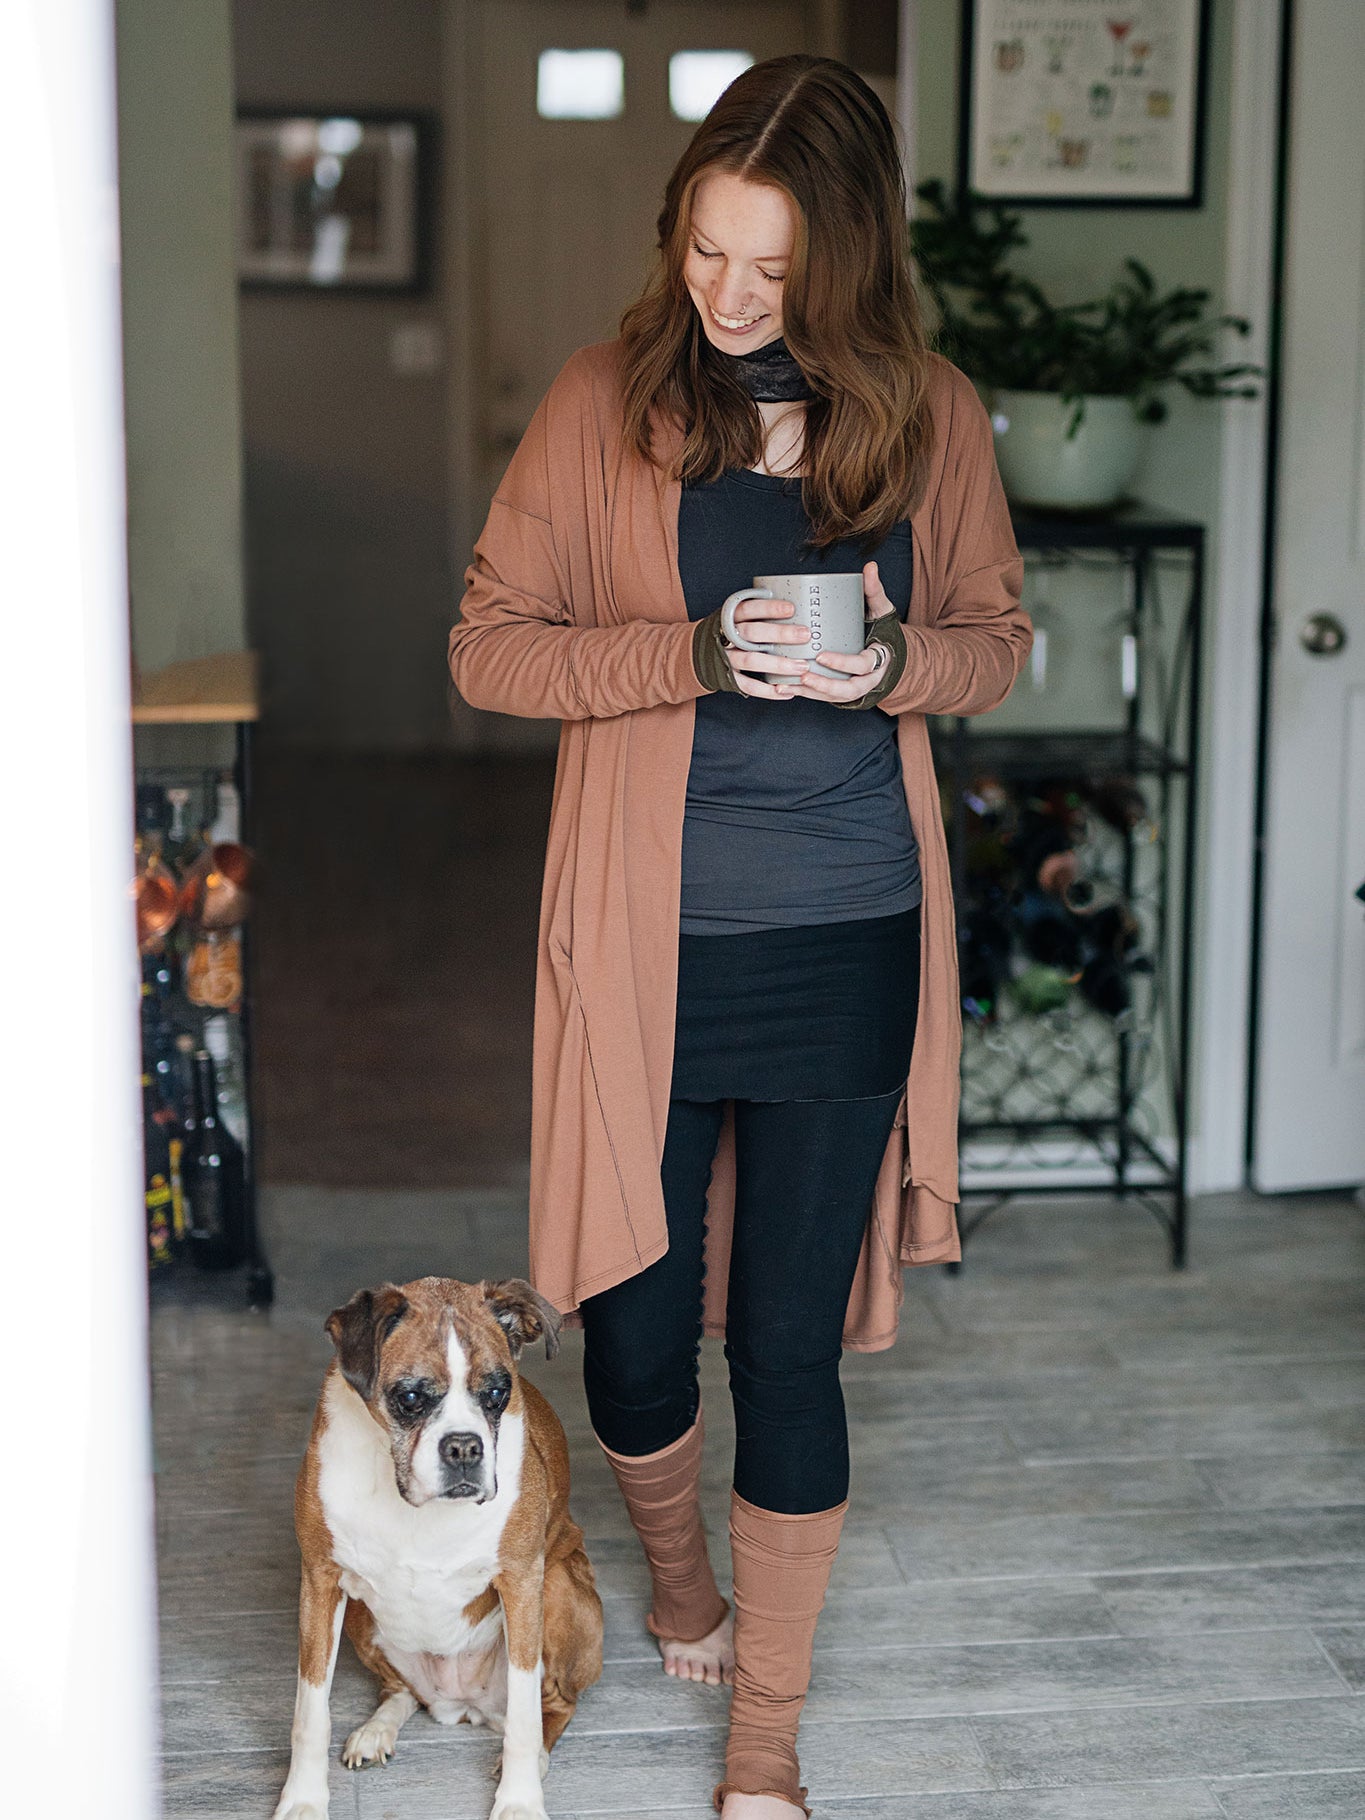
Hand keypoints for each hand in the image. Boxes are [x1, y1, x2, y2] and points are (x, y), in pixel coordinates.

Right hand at [723, 595, 814, 700]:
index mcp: (730, 617)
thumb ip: (757, 615)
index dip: (769, 608)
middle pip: (752, 633)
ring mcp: (725, 658)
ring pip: (751, 660)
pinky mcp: (726, 677)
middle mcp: (726, 636)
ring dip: (778, 664)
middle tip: (805, 635)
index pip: (749, 609)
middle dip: (780, 634)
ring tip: (801, 667)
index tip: (791, 609)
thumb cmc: (729, 633)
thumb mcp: (736, 618)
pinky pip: (747, 685)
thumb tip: (797, 610)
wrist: (696, 653)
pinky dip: (767, 691)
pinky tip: (786, 691)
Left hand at [785, 562, 893, 704]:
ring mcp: (854, 688)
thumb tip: (869, 566)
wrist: (885, 651)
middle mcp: (868, 679)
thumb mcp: (880, 609)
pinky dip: (804, 695)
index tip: (822, 656)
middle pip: (848, 689)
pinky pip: (823, 698)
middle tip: (803, 674)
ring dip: (810, 693)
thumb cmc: (878, 628)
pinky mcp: (840, 692)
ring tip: (787, 684)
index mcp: (878, 659)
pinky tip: (783, 687)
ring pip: (833, 697)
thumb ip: (874, 590)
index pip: (862, 665)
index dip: (843, 663)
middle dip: (824, 685)